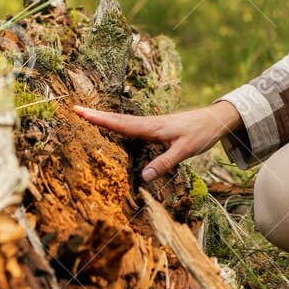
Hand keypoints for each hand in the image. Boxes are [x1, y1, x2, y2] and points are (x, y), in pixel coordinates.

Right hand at [72, 101, 241, 181]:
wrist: (215, 120)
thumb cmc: (200, 134)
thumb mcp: (184, 151)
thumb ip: (164, 163)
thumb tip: (143, 178)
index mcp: (151, 127)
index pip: (120, 123)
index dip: (100, 119)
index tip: (80, 112)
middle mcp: (148, 123)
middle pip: (117, 119)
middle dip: (95, 115)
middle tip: (74, 109)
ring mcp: (151, 124)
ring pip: (123, 121)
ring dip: (104, 118)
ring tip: (86, 116)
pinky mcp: (155, 127)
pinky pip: (131, 125)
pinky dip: (117, 123)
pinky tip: (113, 126)